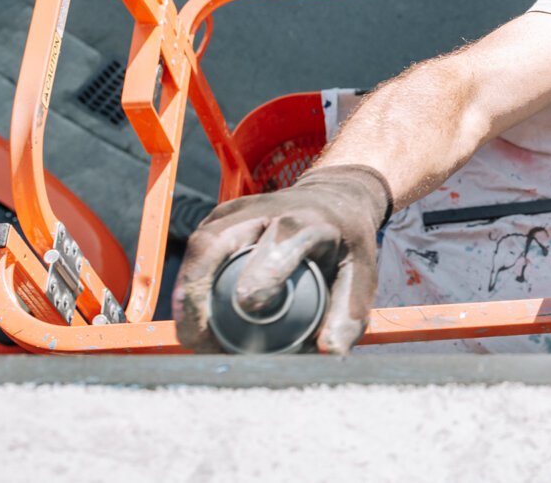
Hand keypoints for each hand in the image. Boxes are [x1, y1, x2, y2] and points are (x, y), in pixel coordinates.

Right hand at [173, 165, 390, 354]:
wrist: (333, 198)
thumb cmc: (347, 241)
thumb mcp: (362, 271)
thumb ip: (348, 313)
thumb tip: (330, 352)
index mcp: (304, 222)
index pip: (275, 251)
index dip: (258, 286)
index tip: (252, 323)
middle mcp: (262, 210)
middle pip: (213, 250)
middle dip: (199, 305)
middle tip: (209, 348)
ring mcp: (233, 212)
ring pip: (195, 256)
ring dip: (188, 304)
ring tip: (202, 343)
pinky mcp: (216, 220)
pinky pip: (194, 258)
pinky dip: (190, 293)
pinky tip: (200, 323)